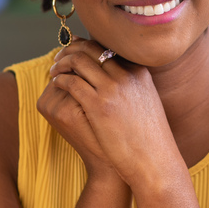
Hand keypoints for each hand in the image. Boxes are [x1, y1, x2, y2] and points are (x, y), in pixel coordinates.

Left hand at [42, 40, 180, 187]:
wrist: (154, 161)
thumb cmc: (150, 139)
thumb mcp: (148, 102)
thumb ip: (133, 86)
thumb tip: (116, 80)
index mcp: (139, 72)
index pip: (107, 48)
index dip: (87, 46)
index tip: (75, 50)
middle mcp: (126, 75)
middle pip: (91, 49)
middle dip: (71, 50)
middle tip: (59, 57)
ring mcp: (112, 89)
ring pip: (78, 62)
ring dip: (62, 64)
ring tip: (54, 71)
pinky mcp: (98, 105)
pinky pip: (71, 82)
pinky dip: (60, 80)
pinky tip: (56, 84)